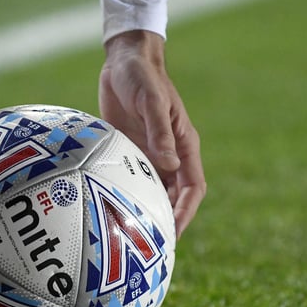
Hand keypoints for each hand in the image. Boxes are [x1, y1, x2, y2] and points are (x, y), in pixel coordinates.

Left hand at [99, 30, 205, 237]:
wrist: (123, 60)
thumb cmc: (142, 77)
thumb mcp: (151, 101)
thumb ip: (159, 132)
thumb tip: (169, 166)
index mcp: (184, 145)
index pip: (193, 187)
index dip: (186, 212)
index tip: (173, 233)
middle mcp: (170, 154)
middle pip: (175, 197)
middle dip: (167, 220)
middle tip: (151, 246)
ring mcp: (150, 154)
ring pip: (153, 192)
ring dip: (147, 211)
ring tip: (131, 236)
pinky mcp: (130, 150)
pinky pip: (133, 180)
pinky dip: (128, 196)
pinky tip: (113, 209)